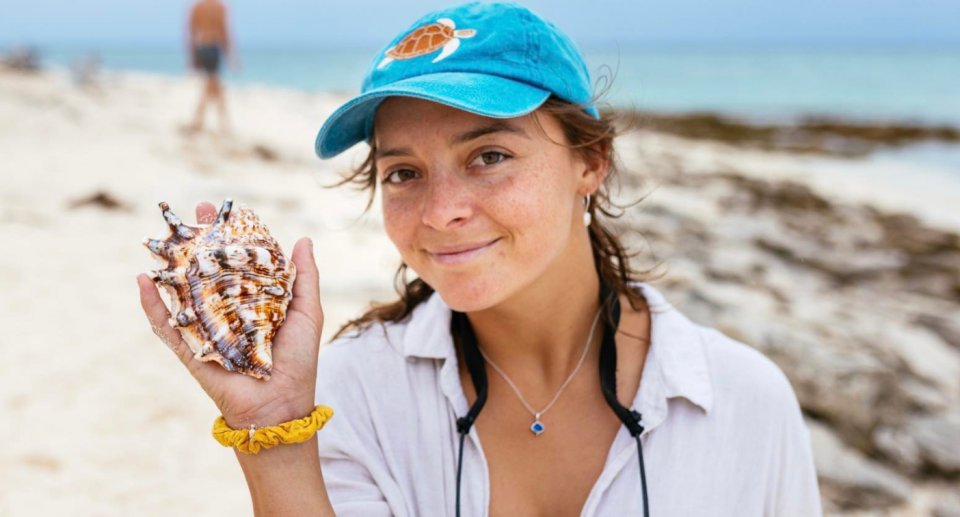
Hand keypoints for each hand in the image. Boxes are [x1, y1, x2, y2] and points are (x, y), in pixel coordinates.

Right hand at [138, 202, 323, 428]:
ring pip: (183, 292)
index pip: (237, 261)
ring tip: (162, 238)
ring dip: (170, 265)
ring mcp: (207, 329)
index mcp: (254, 300)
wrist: (281, 404)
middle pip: (207, 270)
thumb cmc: (298, 359)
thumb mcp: (307, 311)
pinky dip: (152, 305)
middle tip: (192, 213)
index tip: (221, 209)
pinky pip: (166, 326)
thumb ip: (304, 277)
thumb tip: (303, 240)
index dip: (229, 236)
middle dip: (198, 241)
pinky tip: (143, 280)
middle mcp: (228, 311)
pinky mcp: (191, 350)